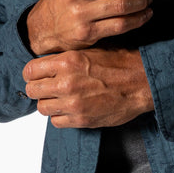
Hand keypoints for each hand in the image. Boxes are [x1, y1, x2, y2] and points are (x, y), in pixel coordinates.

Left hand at [23, 48, 153, 127]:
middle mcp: (67, 81)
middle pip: (32, 90)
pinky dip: (61, 116)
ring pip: (42, 108)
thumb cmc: (122, 63)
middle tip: (48, 88)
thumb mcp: (92, 50)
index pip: (30, 70)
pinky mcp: (81, 119)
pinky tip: (72, 109)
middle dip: (38, 89)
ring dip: (50, 103)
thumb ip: (68, 58)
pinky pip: (56, 121)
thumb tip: (49, 65)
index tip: (38, 76)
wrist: (143, 81)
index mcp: (68, 60)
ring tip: (62, 99)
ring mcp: (73, 102)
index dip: (33, 74)